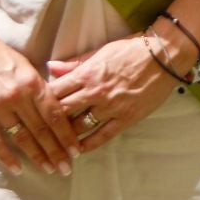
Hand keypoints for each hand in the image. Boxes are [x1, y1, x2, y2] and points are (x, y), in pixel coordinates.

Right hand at [0, 25, 80, 174]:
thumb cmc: (3, 57)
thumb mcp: (28, 67)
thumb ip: (42, 88)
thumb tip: (59, 109)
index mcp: (33, 83)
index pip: (55, 115)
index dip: (66, 135)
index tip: (76, 151)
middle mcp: (17, 96)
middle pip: (41, 129)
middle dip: (55, 151)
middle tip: (66, 168)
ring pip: (21, 137)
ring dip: (36, 156)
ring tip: (48, 169)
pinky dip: (6, 156)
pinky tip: (17, 169)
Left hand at [45, 34, 181, 153]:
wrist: (166, 53)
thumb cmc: (134, 48)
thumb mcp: (102, 51)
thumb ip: (75, 63)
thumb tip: (50, 68)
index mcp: (87, 73)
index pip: (54, 92)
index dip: (40, 102)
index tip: (33, 109)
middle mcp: (95, 92)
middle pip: (61, 112)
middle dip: (48, 123)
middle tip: (37, 132)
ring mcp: (111, 106)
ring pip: (78, 126)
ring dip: (65, 137)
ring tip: (54, 144)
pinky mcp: (126, 117)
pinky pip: (103, 135)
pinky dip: (87, 145)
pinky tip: (78, 150)